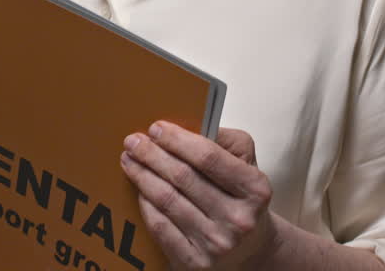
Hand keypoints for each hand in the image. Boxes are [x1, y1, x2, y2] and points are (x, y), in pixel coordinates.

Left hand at [120, 122, 276, 270]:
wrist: (251, 251)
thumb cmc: (242, 199)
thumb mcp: (248, 165)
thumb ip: (226, 141)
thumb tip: (189, 127)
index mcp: (255, 189)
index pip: (209, 157)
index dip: (178, 140)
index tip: (156, 127)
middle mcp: (238, 219)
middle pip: (183, 177)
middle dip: (152, 155)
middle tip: (133, 141)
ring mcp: (217, 244)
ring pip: (167, 200)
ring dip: (142, 176)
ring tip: (129, 160)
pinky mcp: (196, 262)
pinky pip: (160, 226)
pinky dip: (145, 204)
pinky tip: (138, 189)